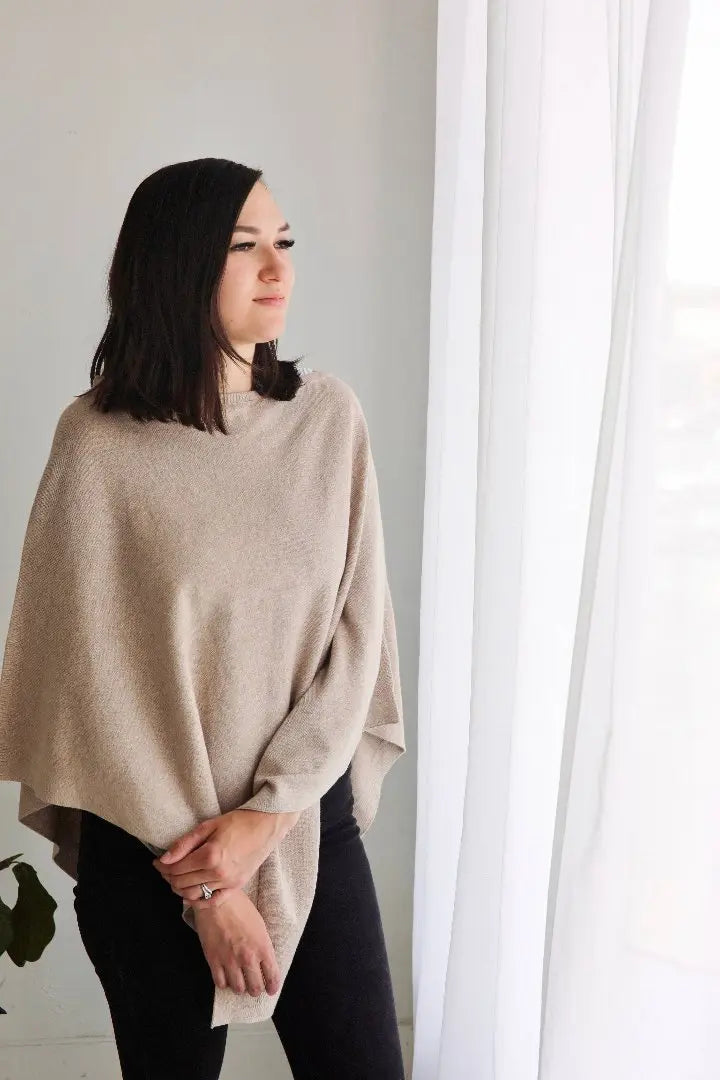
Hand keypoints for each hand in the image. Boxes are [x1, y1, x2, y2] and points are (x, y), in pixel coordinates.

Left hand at [152, 807, 300, 908]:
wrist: (266, 826)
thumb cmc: (238, 822)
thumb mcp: (208, 826)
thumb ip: (184, 844)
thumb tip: (164, 859)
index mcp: (210, 856)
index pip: (176, 869)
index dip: (162, 867)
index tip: (157, 862)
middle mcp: (218, 873)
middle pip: (182, 884)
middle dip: (168, 877)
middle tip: (164, 869)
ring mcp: (228, 883)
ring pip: (194, 895)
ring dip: (180, 889)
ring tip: (176, 879)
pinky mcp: (236, 887)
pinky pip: (212, 902)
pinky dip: (198, 901)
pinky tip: (191, 893)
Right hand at [194, 886, 281, 997]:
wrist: (217, 900)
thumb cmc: (240, 907)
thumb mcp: (259, 925)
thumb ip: (262, 945)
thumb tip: (263, 960)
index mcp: (263, 947)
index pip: (272, 976)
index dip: (273, 986)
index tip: (271, 990)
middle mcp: (248, 958)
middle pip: (255, 987)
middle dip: (256, 990)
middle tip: (255, 987)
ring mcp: (230, 961)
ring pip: (238, 989)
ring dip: (241, 988)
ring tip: (240, 983)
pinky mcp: (214, 961)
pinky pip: (220, 983)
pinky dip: (224, 983)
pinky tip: (226, 978)